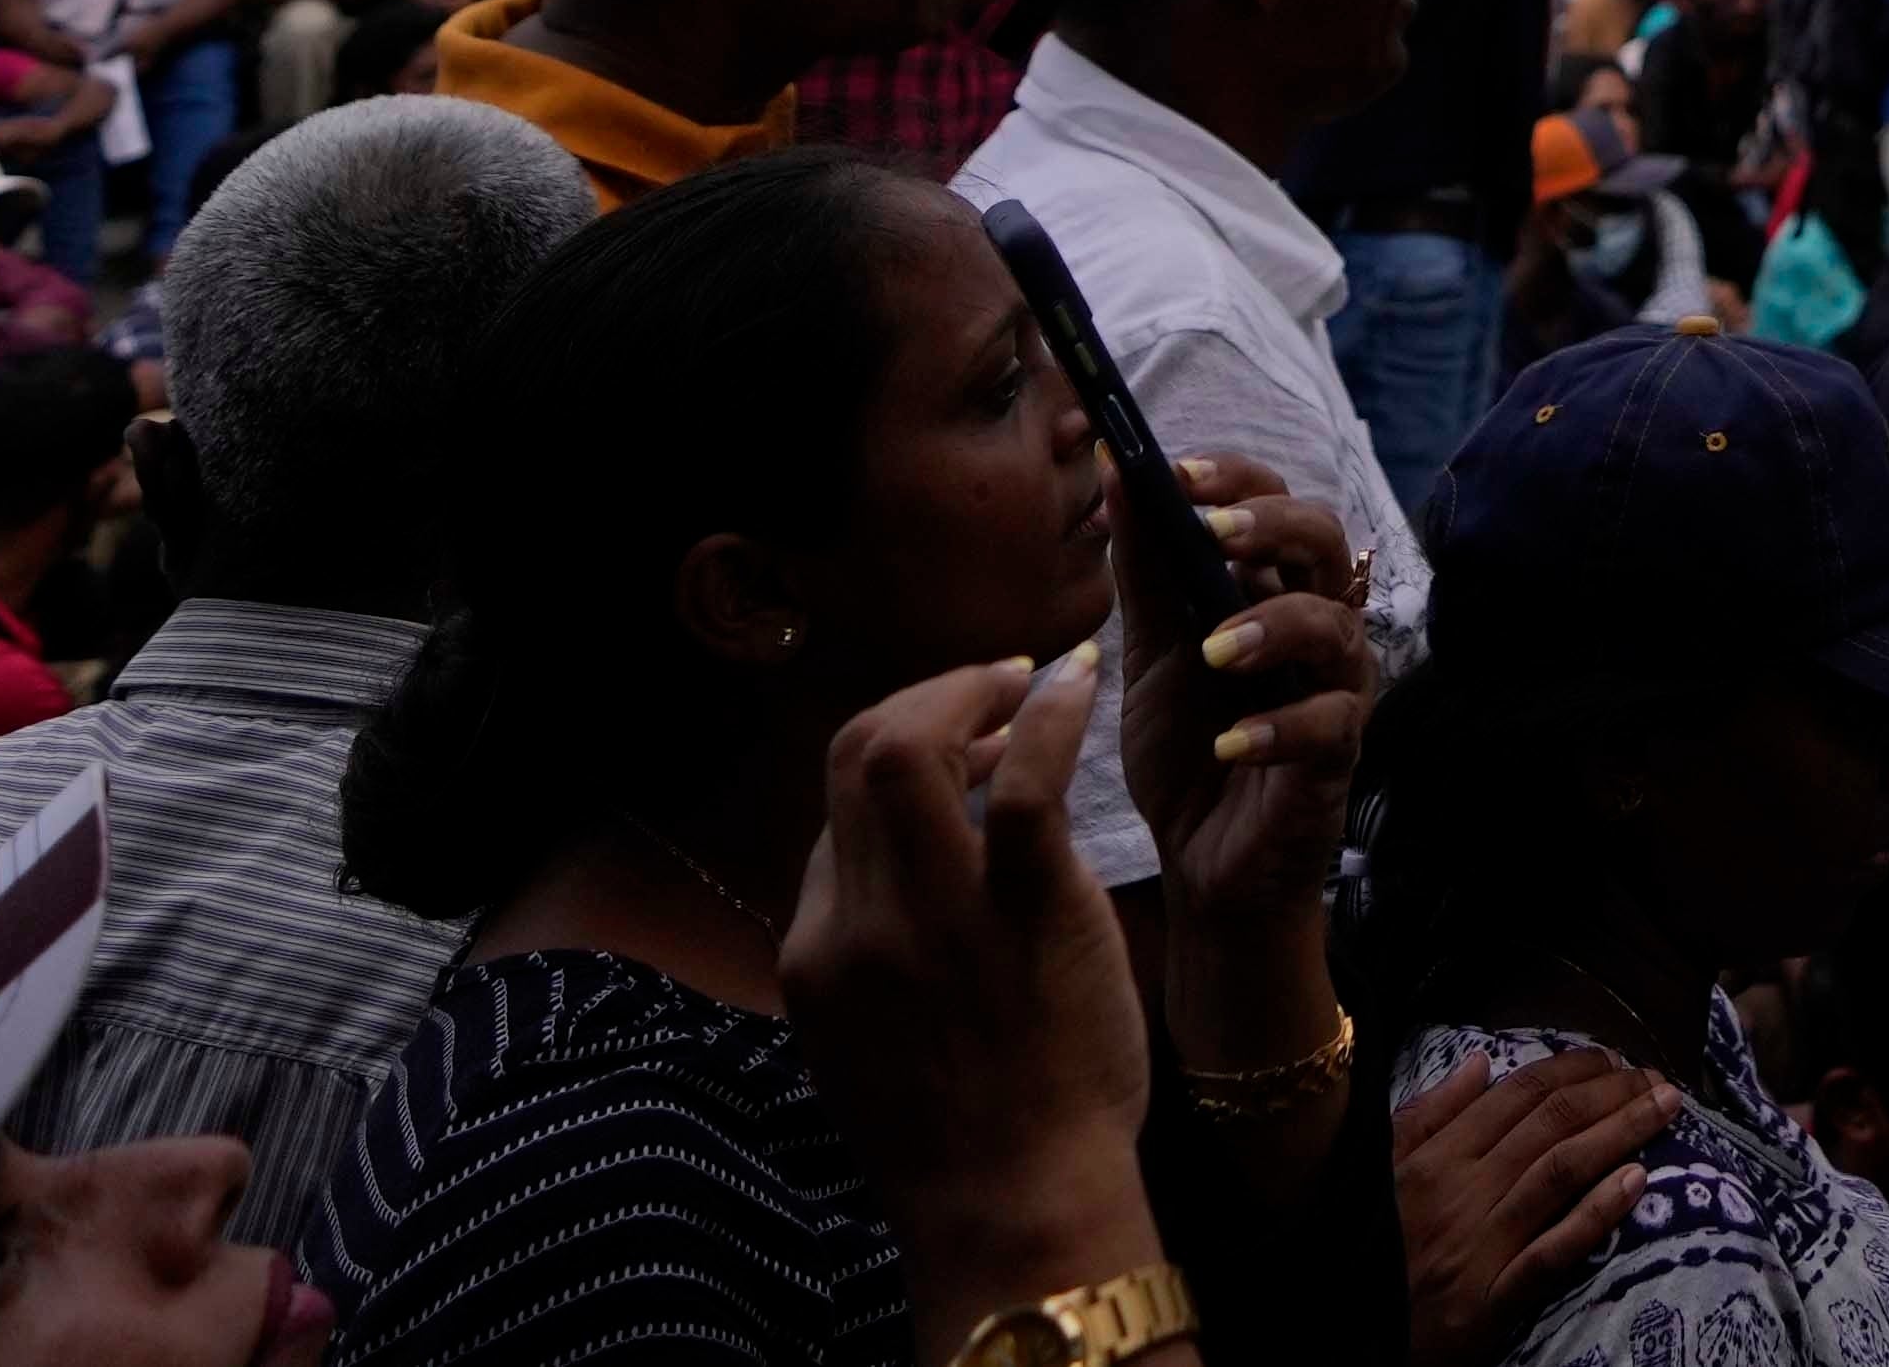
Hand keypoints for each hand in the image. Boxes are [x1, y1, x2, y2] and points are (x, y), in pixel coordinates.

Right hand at [781, 654, 1157, 1277]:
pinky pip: (1027, 782)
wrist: (1015, 1208)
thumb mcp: (864, 1050)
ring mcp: (934, 918)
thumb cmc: (960, 1140)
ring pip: (906, 750)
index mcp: (813, 956)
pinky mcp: (1025, 913)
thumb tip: (892, 881)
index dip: (895, 775)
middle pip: (851, 759)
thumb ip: (866, 961)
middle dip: (916, 705)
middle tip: (985, 694)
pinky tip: (1075, 688)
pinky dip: (1049, 718)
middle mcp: (856, 926)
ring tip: (1021, 681)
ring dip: (963, 693)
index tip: (960, 761)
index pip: (833, 822)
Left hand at [1105, 463, 1384, 928]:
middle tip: (1213, 534)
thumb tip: (1114, 467)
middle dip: (1271, 525)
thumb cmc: (1187, 744)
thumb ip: (1144, 568)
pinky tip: (1229, 743)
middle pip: (1325, 539)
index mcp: (1270, 586)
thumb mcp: (1151, 651)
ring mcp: (1334, 685)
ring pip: (1336, 625)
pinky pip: (1330, 724)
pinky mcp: (1339, 754)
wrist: (1203, 858)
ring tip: (1213, 651)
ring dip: (1274, 625)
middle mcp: (1315, 622)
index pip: (1275, 500)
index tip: (1176, 472)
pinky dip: (1280, 727)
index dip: (1236, 480)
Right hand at [1393, 1039, 1677, 1361]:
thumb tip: (1481, 1062)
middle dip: (1612, 1092)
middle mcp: (1460, 1192)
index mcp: (1435, 1157)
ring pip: (1560, 1173)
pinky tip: (1636, 1183)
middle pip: (1550, 1125)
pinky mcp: (1491, 1301)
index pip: (1519, 1095)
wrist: (1347, 1334)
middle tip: (1657, 1079)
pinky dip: (1595, 1215)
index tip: (1614, 1059)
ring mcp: (1479, 1247)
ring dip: (1620, 1133)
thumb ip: (1429, 1114)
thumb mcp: (1383, 1169)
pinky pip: (1551, 1253)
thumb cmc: (1370, 1247)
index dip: (1574, 1069)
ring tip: (1664, 1109)